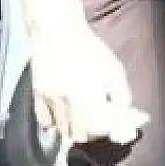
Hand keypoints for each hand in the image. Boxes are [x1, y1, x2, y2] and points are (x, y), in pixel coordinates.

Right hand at [29, 20, 147, 144]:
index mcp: (89, 96)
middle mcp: (68, 102)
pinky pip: (45, 121)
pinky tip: (66, 115)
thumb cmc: (87, 47)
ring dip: (77, 129)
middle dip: (96, 131)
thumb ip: (122, 96)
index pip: (103, 127)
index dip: (115, 128)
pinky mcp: (38, 95)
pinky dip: (57, 123)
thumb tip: (126, 114)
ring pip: (64, 130)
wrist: (57, 31)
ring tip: (86, 117)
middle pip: (83, 134)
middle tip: (104, 121)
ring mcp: (51, 100)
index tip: (122, 123)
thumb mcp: (114, 69)